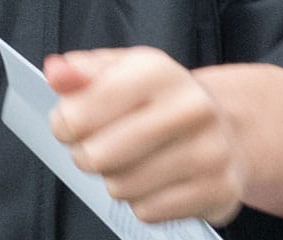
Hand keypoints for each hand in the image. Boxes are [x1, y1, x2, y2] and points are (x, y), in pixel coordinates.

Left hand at [45, 47, 244, 226]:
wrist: (228, 127)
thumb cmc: (161, 98)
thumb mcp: (122, 70)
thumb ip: (82, 71)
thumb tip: (55, 72)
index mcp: (159, 71)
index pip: (87, 108)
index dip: (65, 122)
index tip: (65, 125)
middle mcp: (190, 108)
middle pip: (101, 155)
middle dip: (85, 155)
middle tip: (91, 148)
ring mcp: (210, 152)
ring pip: (123, 187)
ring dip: (113, 179)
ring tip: (126, 162)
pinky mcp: (219, 192)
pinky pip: (149, 212)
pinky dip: (141, 201)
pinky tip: (153, 180)